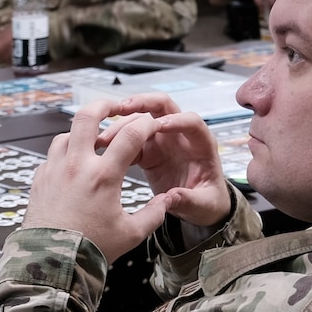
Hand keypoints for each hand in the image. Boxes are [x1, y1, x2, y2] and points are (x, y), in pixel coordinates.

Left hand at [24, 110, 173, 261]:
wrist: (50, 262)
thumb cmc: (88, 250)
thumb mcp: (130, 234)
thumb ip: (153, 214)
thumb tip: (166, 202)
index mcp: (102, 176)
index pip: (130, 135)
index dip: (145, 125)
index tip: (152, 124)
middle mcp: (76, 166)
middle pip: (87, 116)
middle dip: (104, 105)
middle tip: (114, 106)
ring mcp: (54, 170)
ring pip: (66, 134)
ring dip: (82, 132)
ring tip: (94, 139)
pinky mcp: (39, 180)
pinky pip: (52, 155)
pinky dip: (66, 153)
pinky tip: (74, 165)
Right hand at [85, 94, 230, 228]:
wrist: (198, 208)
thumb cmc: (208, 201)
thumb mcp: (203, 206)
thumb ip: (189, 200)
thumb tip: (172, 197)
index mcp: (201, 145)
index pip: (191, 122)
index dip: (176, 120)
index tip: (159, 126)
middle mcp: (180, 136)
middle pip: (163, 107)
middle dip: (143, 103)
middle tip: (122, 108)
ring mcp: (163, 141)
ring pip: (141, 120)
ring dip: (122, 123)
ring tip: (104, 137)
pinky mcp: (149, 151)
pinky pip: (131, 140)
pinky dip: (117, 142)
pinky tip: (103, 150)